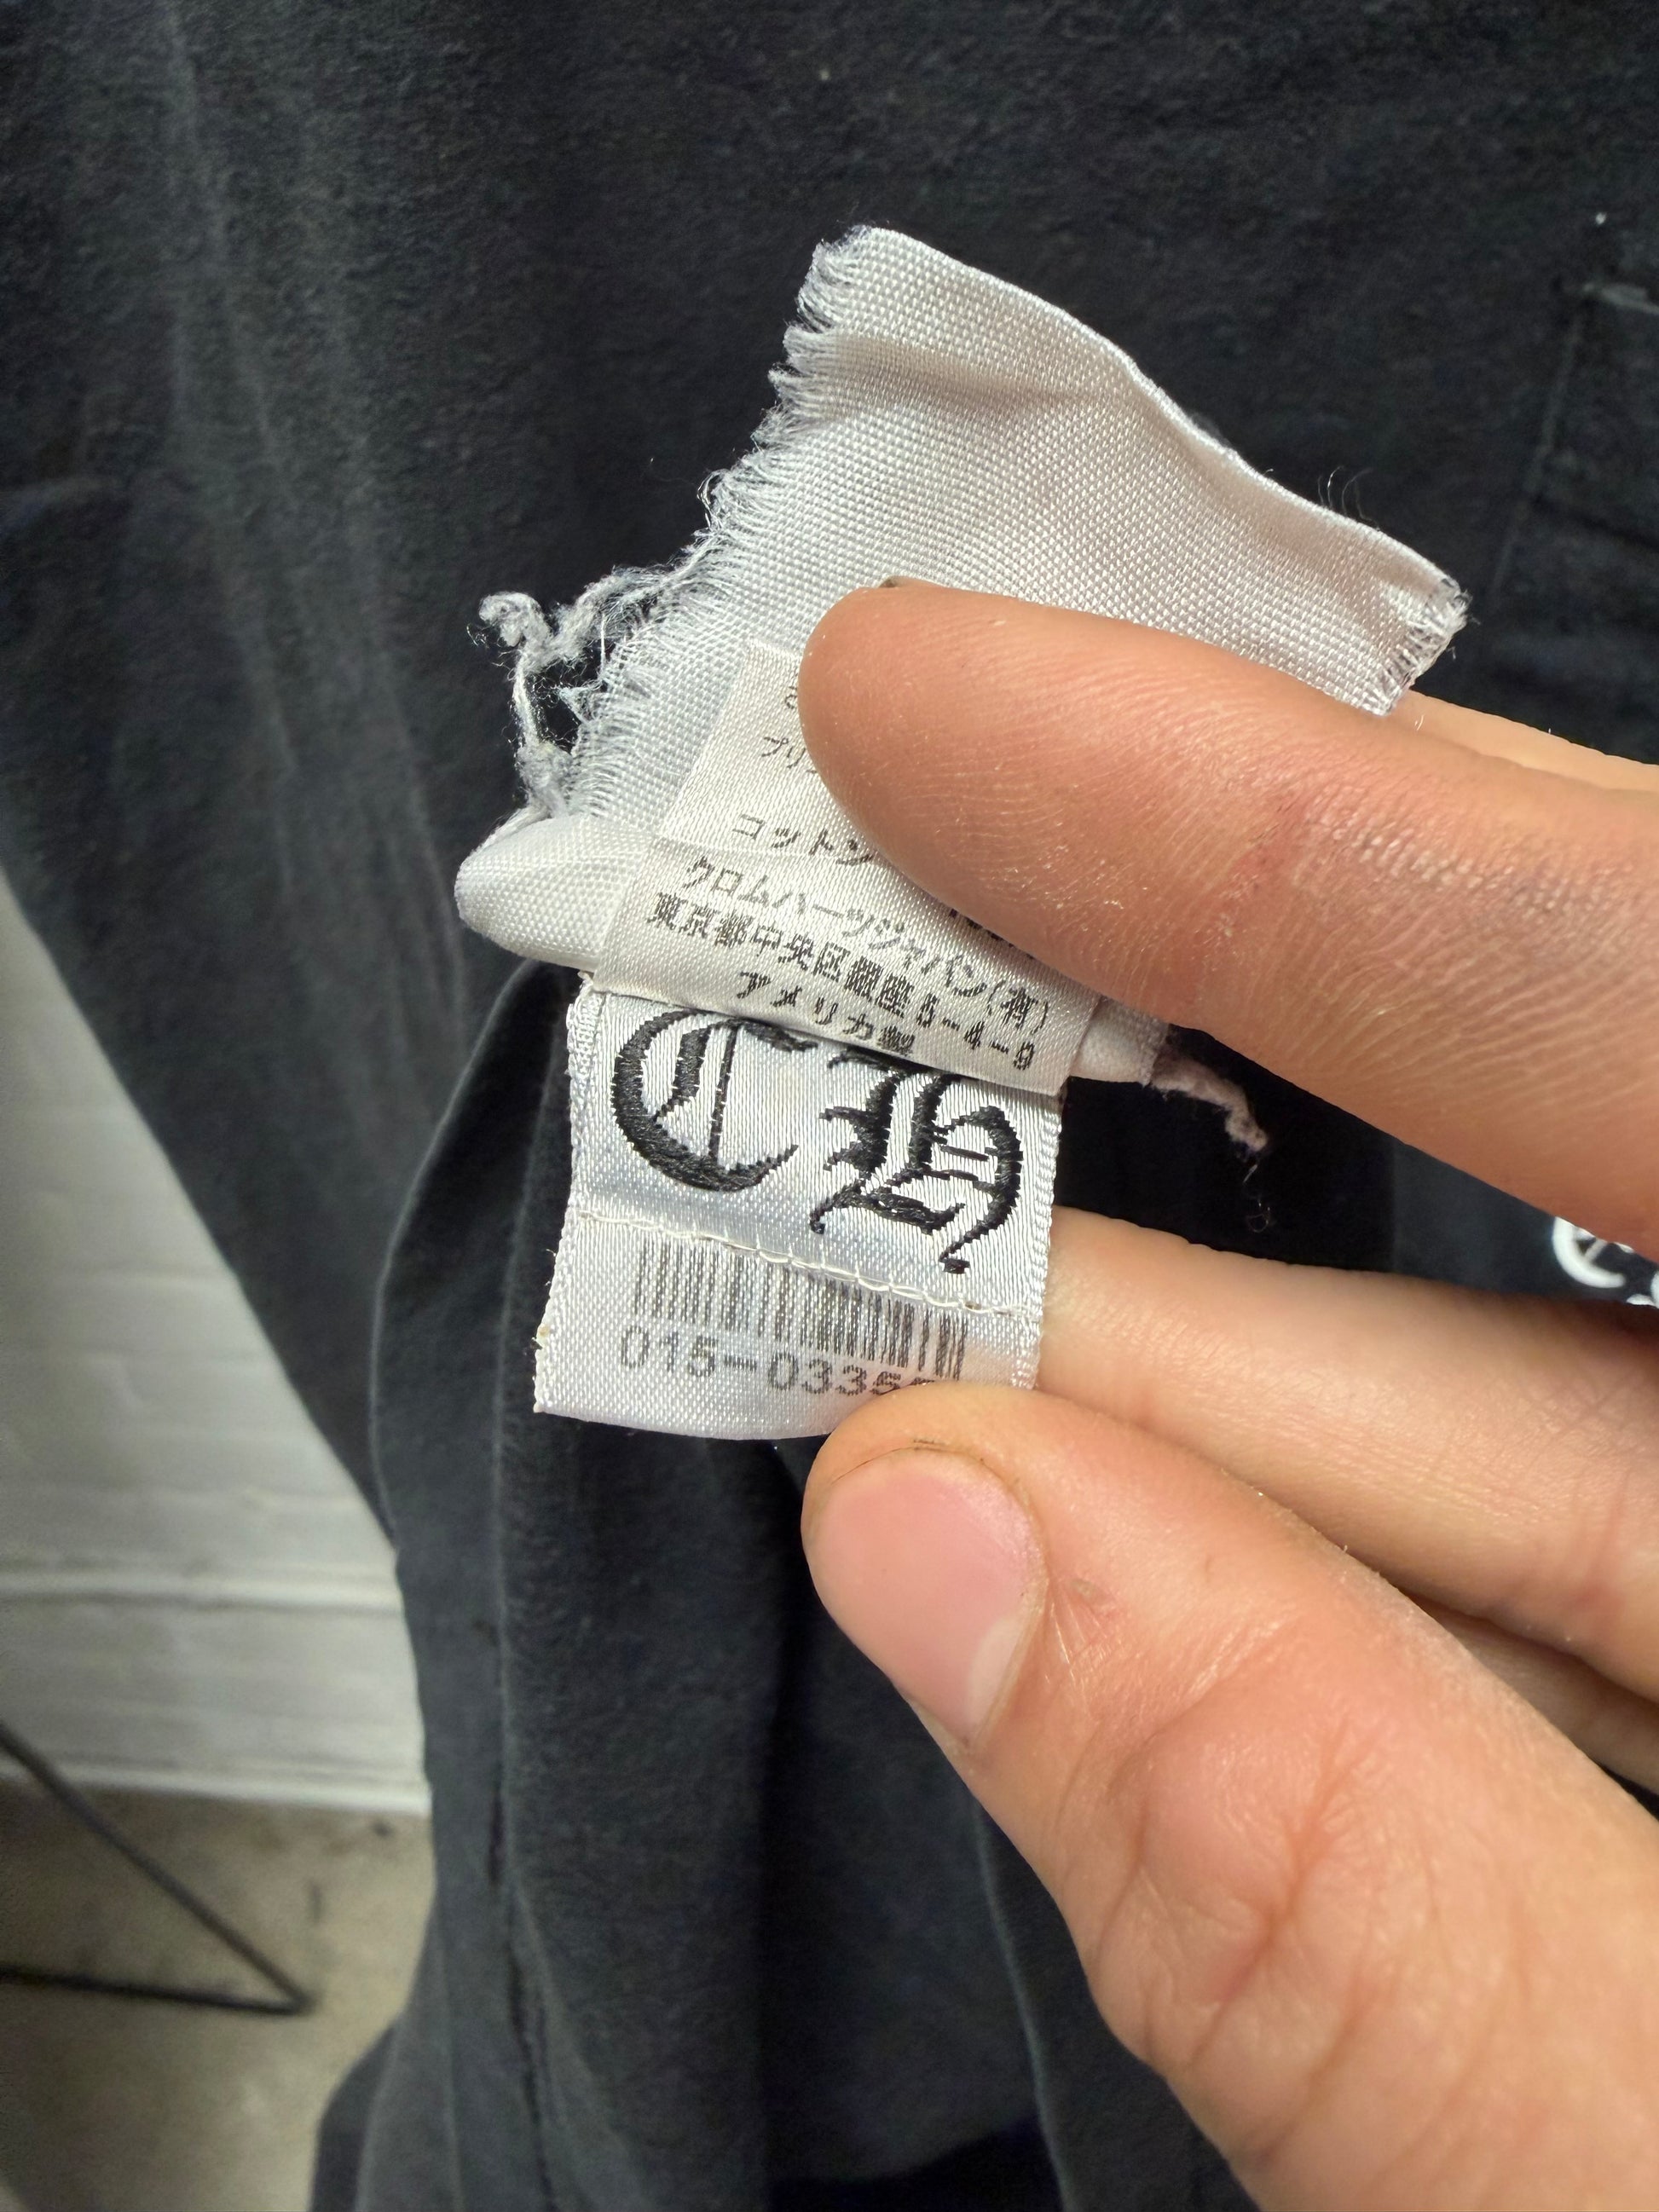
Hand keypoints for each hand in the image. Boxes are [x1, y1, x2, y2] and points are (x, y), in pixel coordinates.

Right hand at [793, 582, 1658, 2210]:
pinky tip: (1098, 1497)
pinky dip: (1337, 1541)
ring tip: (905, 1253)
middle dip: (1233, 973)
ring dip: (1220, 1334)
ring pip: (1593, 1388)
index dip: (1288, 830)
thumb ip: (1367, 1925)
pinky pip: (1598, 1575)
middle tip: (899, 855)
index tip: (946, 700)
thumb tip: (948, 1534)